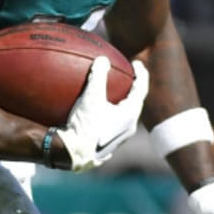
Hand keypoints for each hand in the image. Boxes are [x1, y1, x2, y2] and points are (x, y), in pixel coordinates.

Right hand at [55, 56, 148, 170]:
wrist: (72, 154)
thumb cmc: (85, 126)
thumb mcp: (91, 97)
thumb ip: (98, 76)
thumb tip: (102, 59)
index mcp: (130, 115)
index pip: (141, 90)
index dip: (141, 75)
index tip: (137, 64)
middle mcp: (128, 128)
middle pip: (134, 104)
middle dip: (131, 90)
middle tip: (127, 78)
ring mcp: (118, 139)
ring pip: (124, 118)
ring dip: (120, 105)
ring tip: (112, 96)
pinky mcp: (106, 146)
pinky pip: (112, 127)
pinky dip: (109, 116)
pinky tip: (97, 116)